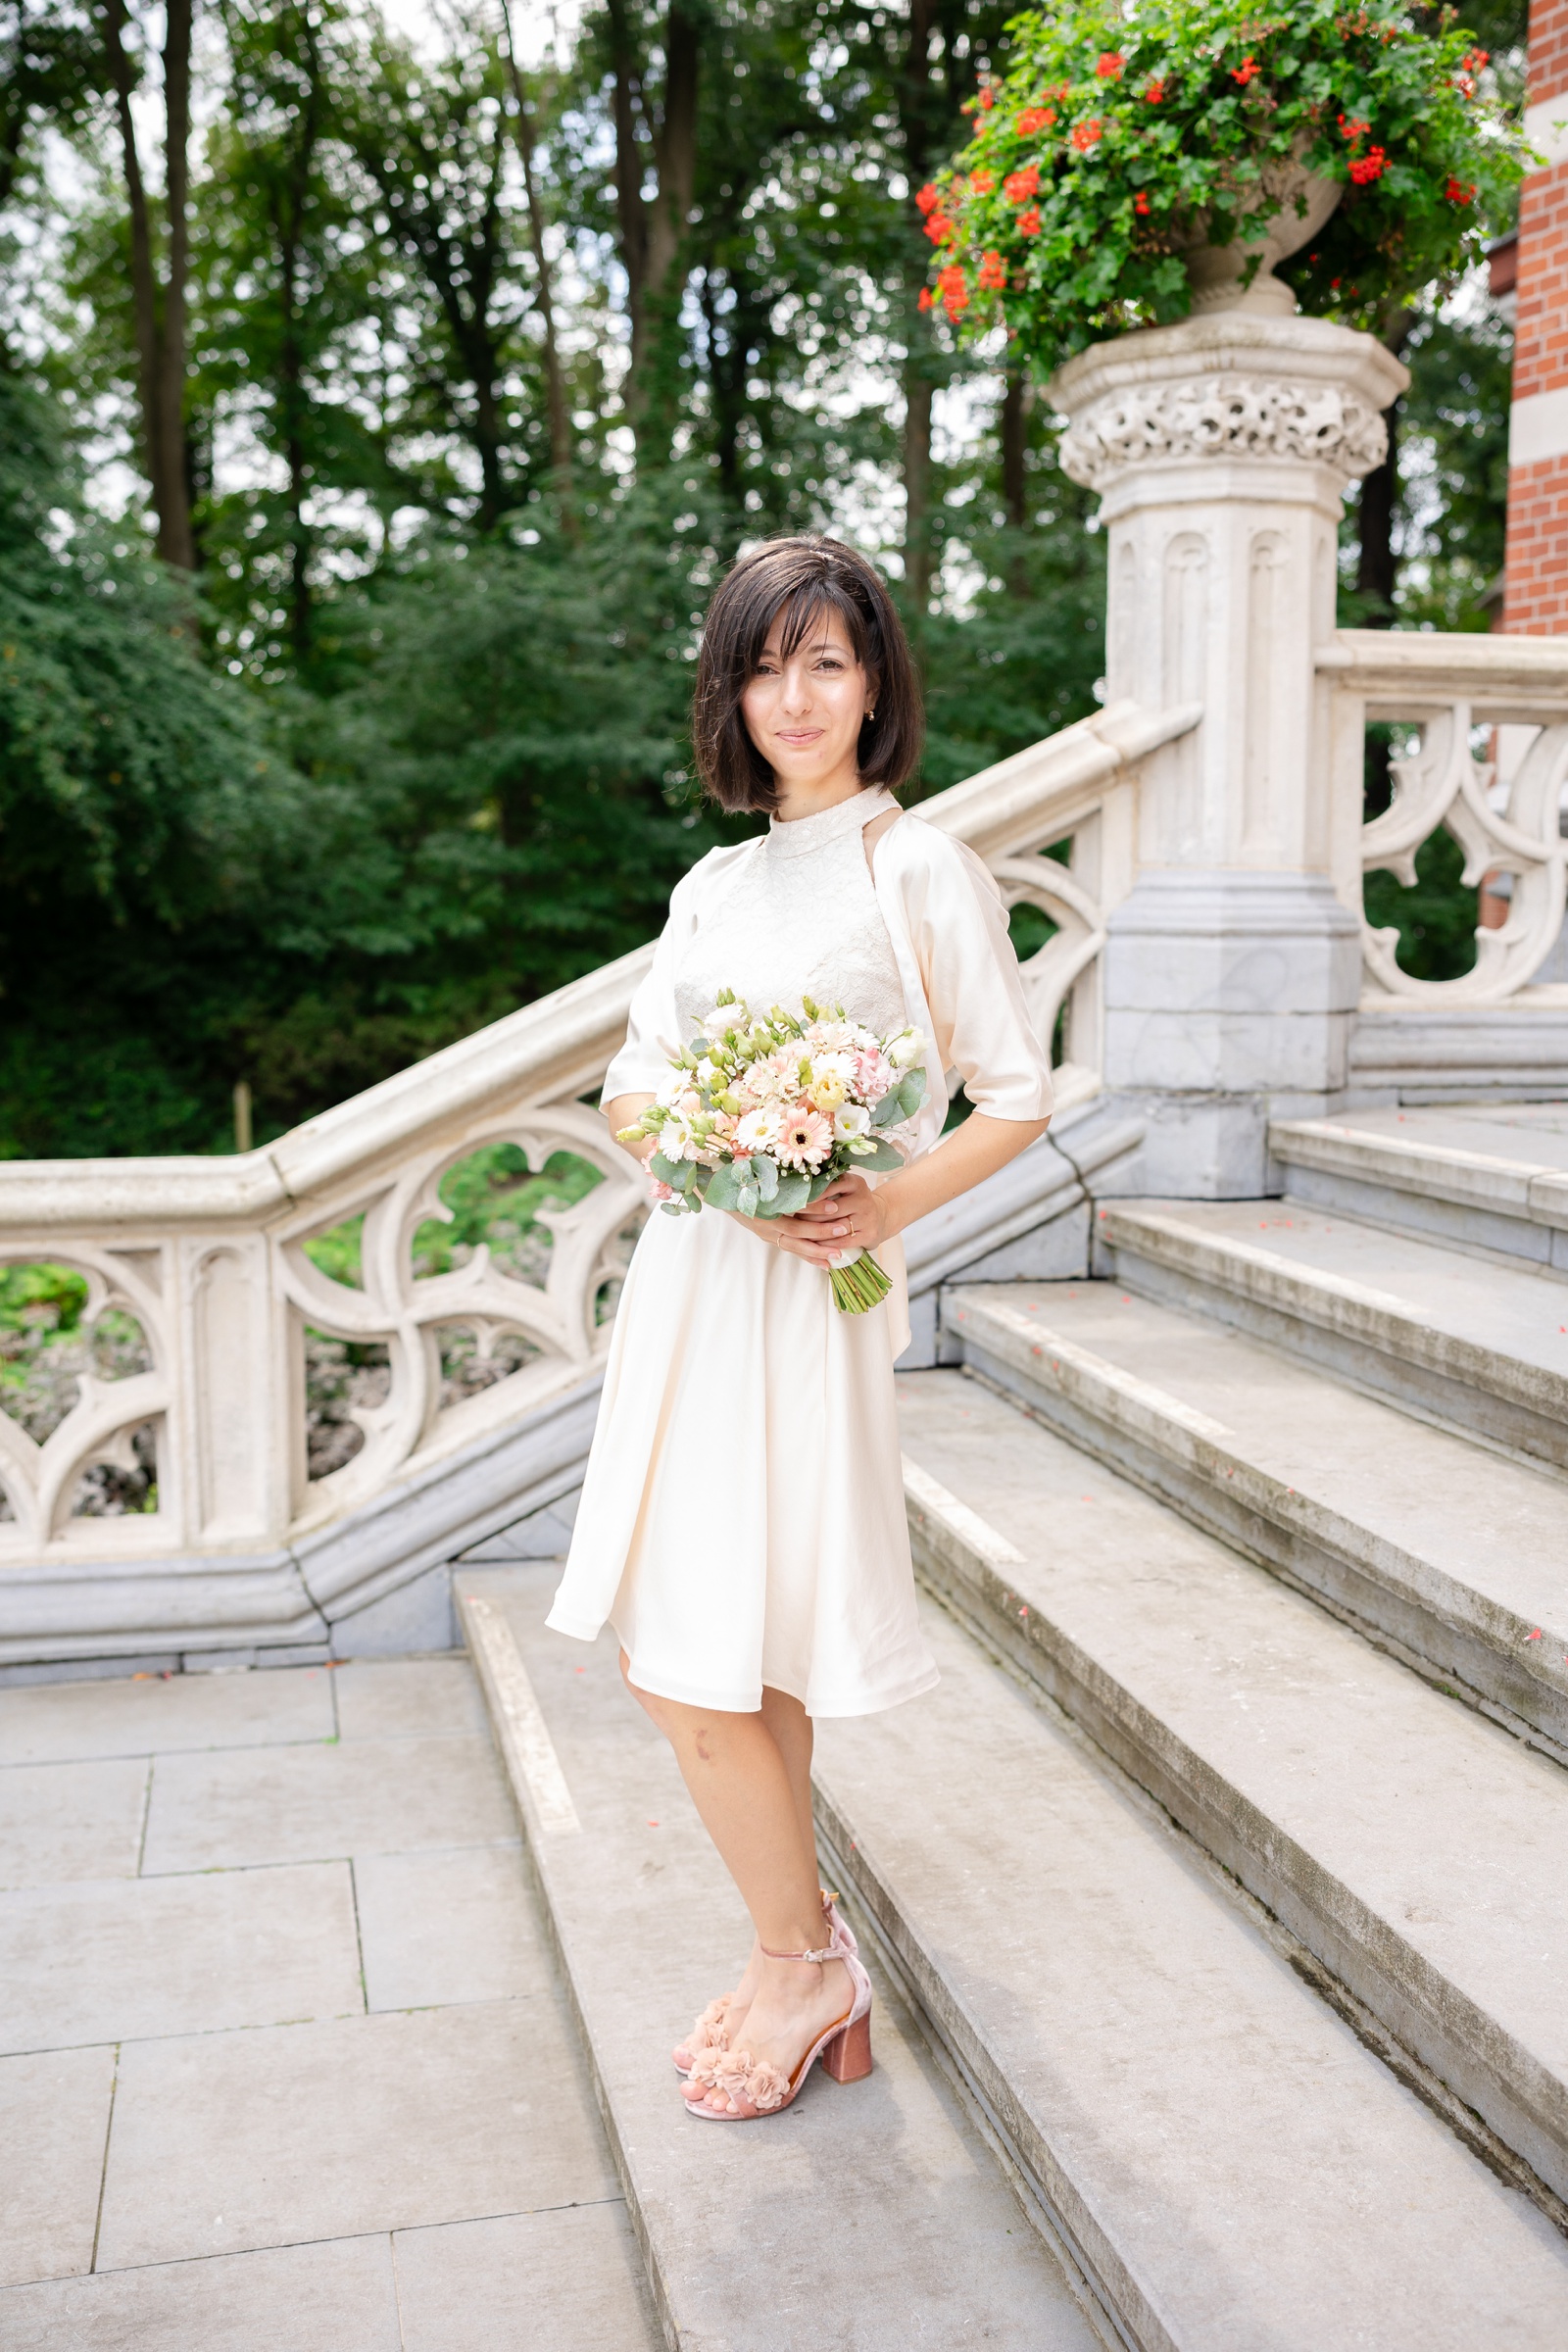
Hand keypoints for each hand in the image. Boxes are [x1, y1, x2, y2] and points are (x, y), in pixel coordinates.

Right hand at [736, 1171, 895, 1267]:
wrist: (728, 1196)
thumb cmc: (750, 1180)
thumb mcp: (764, 1174)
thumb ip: (787, 1177)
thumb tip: (815, 1170)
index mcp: (765, 1202)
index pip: (792, 1207)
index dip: (813, 1207)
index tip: (833, 1205)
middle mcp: (766, 1222)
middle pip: (796, 1230)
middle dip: (820, 1231)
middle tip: (842, 1229)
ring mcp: (768, 1233)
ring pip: (795, 1246)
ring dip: (818, 1251)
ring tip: (838, 1254)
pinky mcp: (771, 1240)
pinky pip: (793, 1252)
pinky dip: (809, 1258)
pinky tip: (826, 1264)